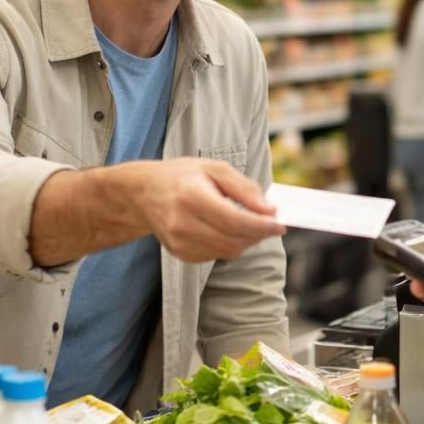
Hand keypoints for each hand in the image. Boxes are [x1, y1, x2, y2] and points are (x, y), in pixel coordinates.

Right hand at [140, 158, 283, 262]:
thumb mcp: (215, 168)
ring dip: (247, 240)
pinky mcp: (181, 254)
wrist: (143, 194)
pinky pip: (217, 255)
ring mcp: (180, 243)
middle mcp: (183, 223)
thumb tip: (269, 210)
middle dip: (259, 234)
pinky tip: (226, 229)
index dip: (262, 226)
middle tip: (271, 223)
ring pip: (228, 251)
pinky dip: (230, 244)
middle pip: (234, 240)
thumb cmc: (182, 176)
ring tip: (249, 223)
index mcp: (191, 197)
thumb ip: (245, 188)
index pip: (235, 221)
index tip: (280, 224)